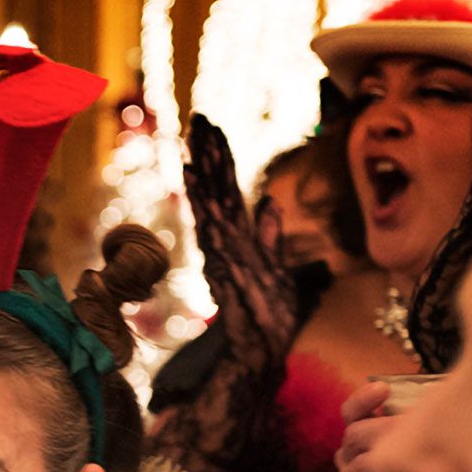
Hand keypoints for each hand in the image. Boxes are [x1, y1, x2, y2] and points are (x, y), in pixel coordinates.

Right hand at [183, 115, 297, 381]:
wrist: (259, 351)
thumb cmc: (268, 314)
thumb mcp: (278, 267)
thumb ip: (271, 235)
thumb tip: (270, 201)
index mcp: (238, 237)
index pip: (228, 189)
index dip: (221, 158)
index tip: (212, 125)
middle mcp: (225, 241)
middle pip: (216, 189)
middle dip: (208, 154)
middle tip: (200, 119)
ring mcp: (222, 254)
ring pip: (211, 206)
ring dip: (203, 176)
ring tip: (193, 145)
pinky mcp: (224, 268)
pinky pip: (214, 232)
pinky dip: (204, 208)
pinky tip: (198, 190)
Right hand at [334, 381, 414, 471]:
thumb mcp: (420, 454)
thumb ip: (421, 431)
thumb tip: (449, 400)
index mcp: (362, 440)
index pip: (351, 413)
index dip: (363, 399)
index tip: (383, 389)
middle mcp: (349, 458)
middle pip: (354, 435)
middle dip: (384, 430)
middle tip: (414, 430)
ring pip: (357, 465)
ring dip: (386, 462)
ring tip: (412, 462)